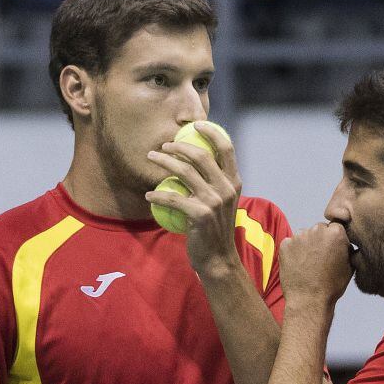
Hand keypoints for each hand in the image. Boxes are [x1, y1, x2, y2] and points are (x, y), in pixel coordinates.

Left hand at [145, 122, 242, 276]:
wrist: (218, 259)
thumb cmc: (215, 229)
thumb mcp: (222, 202)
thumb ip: (214, 182)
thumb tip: (195, 159)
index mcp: (234, 182)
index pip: (226, 147)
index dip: (211, 132)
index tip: (195, 124)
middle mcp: (226, 188)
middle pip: (200, 155)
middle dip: (179, 146)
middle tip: (163, 146)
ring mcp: (214, 201)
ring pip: (184, 172)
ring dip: (163, 162)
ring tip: (151, 158)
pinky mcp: (200, 214)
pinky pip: (172, 198)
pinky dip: (157, 196)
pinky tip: (149, 195)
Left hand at [278, 222, 352, 307]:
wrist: (309, 300)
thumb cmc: (331, 286)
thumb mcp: (350, 265)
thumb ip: (348, 248)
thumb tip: (346, 242)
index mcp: (336, 232)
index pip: (335, 227)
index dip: (334, 239)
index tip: (333, 250)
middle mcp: (317, 230)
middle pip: (319, 229)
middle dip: (320, 240)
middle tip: (320, 258)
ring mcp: (299, 236)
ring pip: (304, 235)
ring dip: (306, 245)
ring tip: (308, 264)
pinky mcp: (285, 244)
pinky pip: (290, 243)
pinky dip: (293, 252)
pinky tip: (298, 265)